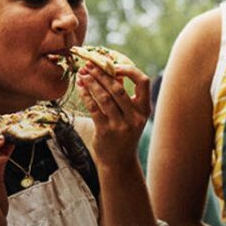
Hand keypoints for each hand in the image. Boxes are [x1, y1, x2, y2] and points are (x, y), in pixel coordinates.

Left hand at [75, 57, 152, 172]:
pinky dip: (86, 95)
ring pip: (104, 97)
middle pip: (118, 88)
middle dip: (102, 74)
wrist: (119, 161)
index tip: (114, 66)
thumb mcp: (131, 116)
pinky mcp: (105, 131)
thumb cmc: (124, 134)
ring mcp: (120, 125)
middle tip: (90, 64)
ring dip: (91, 83)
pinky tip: (80, 87)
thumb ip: (124, 95)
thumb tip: (111, 71)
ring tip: (83, 73)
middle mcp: (135, 117)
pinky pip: (93, 108)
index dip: (129, 70)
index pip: (143, 82)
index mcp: (144, 109)